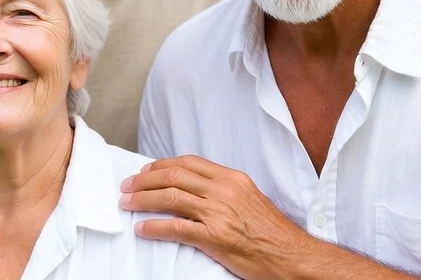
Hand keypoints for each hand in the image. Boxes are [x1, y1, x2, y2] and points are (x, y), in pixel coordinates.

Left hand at [119, 155, 311, 279]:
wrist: (293, 257)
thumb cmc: (273, 232)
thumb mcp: (250, 198)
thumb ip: (223, 189)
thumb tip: (194, 186)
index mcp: (232, 179)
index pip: (188, 162)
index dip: (161, 165)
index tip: (145, 170)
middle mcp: (223, 191)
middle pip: (173, 176)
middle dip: (144, 179)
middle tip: (127, 185)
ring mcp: (218, 214)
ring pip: (169, 197)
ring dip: (142, 199)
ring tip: (127, 203)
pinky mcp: (214, 238)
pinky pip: (175, 228)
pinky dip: (153, 227)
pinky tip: (142, 229)